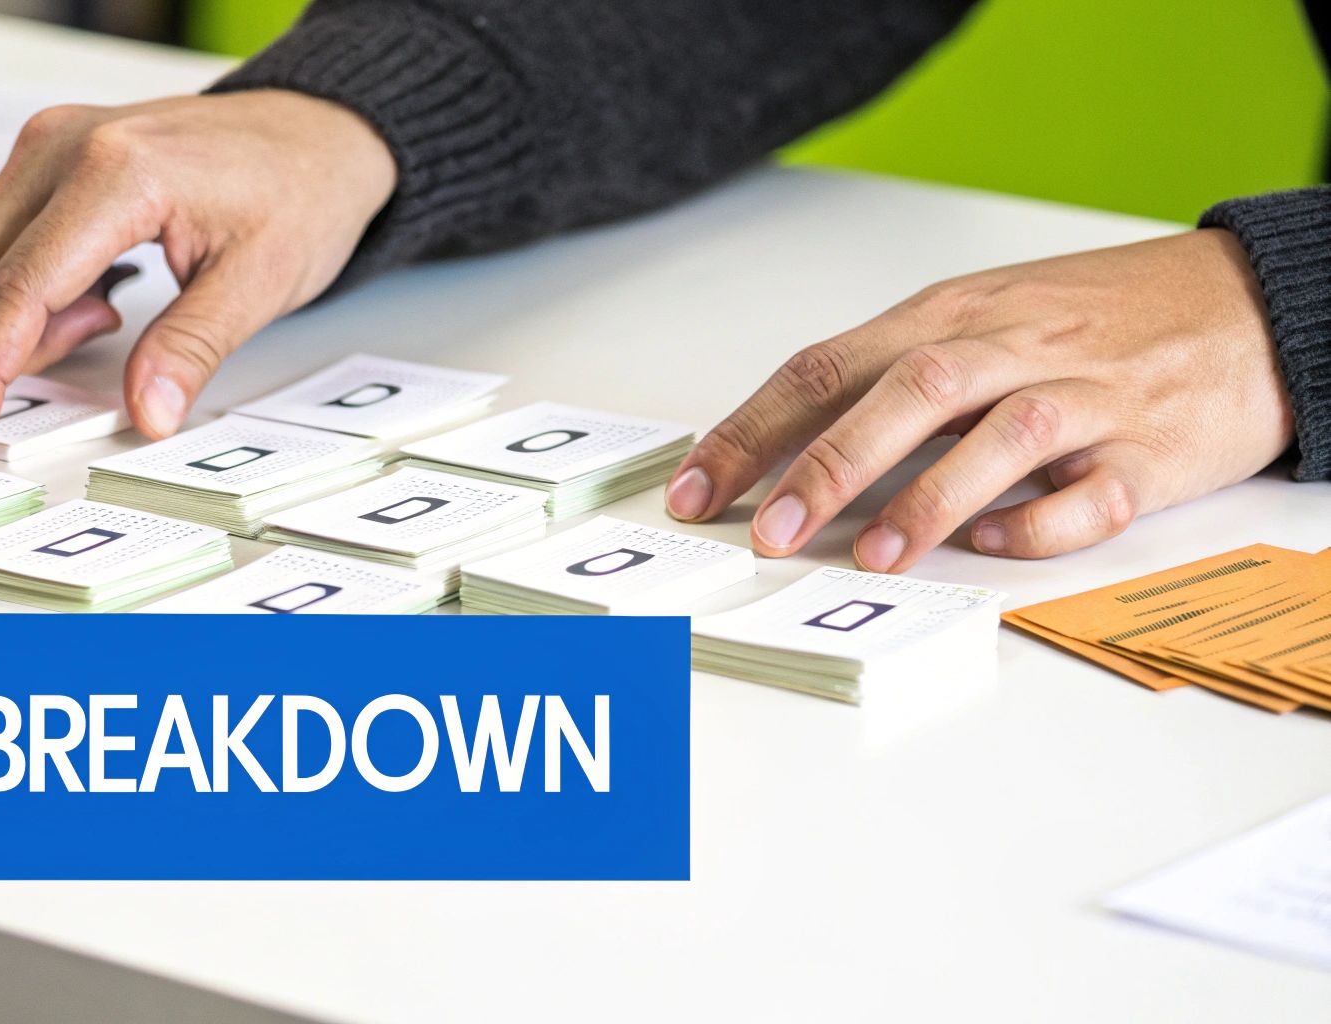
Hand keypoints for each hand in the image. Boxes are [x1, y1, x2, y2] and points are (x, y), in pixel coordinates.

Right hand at [0, 90, 397, 455]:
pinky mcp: (43, 155)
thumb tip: (145, 411)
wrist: (312, 131)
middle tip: (108, 333)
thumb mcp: (261, 283)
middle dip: (12, 342)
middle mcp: (60, 145)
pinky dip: (29, 288)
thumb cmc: (297, 190)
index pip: (17, 290)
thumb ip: (191, 349)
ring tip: (110, 307)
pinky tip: (99, 284)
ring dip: (21, 315)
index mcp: (115, 172)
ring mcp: (45, 144)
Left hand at [663, 229, 1293, 569]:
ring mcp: (1083, 395)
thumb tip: (781, 452)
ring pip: (998, 434)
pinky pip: (1092, 491)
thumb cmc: (1091, 318)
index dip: (752, 430)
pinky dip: (1039, 523)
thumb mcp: (978, 321)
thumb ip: (888, 378)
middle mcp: (1009, 346)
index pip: (826, 366)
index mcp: (948, 315)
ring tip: (871, 556)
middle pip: (906, 391)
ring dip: (928, 497)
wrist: (1245, 303)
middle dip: (827, 465)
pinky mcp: (1149, 449)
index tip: (695, 490)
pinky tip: (996, 547)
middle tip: (767, 532)